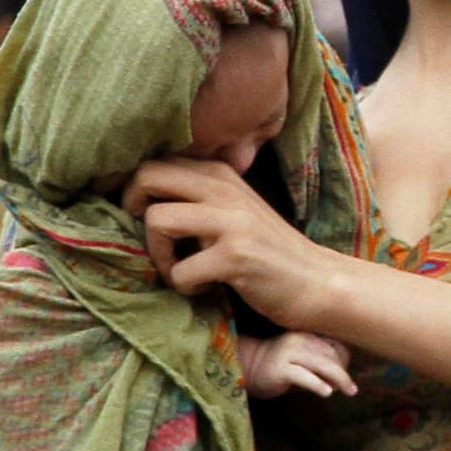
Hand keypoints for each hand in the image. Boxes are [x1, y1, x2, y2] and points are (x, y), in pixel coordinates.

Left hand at [127, 158, 338, 325]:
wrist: (318, 282)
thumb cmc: (268, 251)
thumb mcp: (233, 209)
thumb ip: (197, 196)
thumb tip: (137, 196)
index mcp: (219, 172)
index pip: (153, 161)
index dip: (131, 190)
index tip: (137, 219)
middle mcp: (223, 187)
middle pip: (146, 176)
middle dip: (132, 211)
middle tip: (154, 241)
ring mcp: (230, 220)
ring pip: (156, 220)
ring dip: (158, 256)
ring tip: (179, 270)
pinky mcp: (236, 255)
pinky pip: (180, 270)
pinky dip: (185, 286)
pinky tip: (206, 288)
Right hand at [243, 331, 355, 399]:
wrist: (248, 367)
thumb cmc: (280, 366)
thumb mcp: (302, 359)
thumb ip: (320, 363)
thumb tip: (342, 378)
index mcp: (306, 334)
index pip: (334, 344)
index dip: (345, 360)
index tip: (346, 375)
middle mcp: (298, 340)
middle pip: (330, 354)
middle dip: (343, 372)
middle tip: (351, 388)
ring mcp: (288, 353)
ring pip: (321, 364)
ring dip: (338, 378)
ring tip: (348, 391)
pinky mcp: (280, 369)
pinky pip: (304, 376)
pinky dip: (318, 384)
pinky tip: (327, 393)